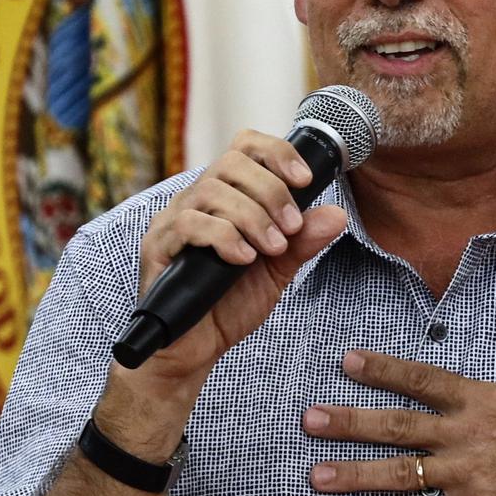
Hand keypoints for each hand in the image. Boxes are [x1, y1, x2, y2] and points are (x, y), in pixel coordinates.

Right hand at [133, 130, 346, 385]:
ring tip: (273, 248)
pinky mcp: (157, 246)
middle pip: (232, 162)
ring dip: (252, 217)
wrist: (197, 349)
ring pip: (212, 191)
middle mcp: (197, 199)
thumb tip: (337, 214)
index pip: (246, 146)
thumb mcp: (278, 269)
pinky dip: (224, 237)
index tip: (306, 180)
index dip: (277, 153)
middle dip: (271, 191)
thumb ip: (304, 241)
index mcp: (227, 196)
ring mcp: (174, 220)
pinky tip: (244, 259)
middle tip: (291, 226)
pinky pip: (189, 224)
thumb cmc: (231, 302)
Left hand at [302, 291, 495, 495]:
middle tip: (309, 418)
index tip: (346, 361)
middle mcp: (467, 434)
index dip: (383, 369)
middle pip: (398, 425)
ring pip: (403, 475)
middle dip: (351, 421)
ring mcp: (469, 475)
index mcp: (483, 399)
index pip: (422, 379)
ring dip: (357, 475)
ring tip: (316, 476)